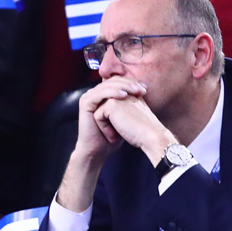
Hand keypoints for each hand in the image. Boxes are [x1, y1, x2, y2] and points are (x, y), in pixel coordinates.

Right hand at [57, 77, 148, 211]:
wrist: (99, 150)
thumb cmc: (114, 136)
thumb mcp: (126, 117)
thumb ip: (130, 104)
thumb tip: (145, 92)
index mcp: (103, 95)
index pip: (118, 82)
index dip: (132, 82)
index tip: (146, 88)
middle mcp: (95, 93)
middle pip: (113, 81)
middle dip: (129, 83)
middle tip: (142, 88)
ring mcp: (89, 97)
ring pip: (107, 85)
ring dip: (123, 87)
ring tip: (136, 91)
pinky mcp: (85, 103)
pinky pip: (100, 94)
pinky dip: (112, 93)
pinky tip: (124, 96)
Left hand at [93, 94, 175, 166]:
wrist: (152, 136)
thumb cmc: (144, 131)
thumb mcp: (134, 115)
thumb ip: (123, 107)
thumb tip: (107, 110)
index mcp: (132, 91)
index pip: (112, 99)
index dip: (113, 114)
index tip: (123, 127)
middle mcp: (125, 90)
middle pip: (104, 105)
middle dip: (107, 119)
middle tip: (122, 131)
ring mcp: (117, 95)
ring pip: (99, 110)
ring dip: (106, 124)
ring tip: (119, 133)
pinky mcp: (111, 104)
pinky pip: (97, 116)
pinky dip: (105, 128)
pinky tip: (116, 135)